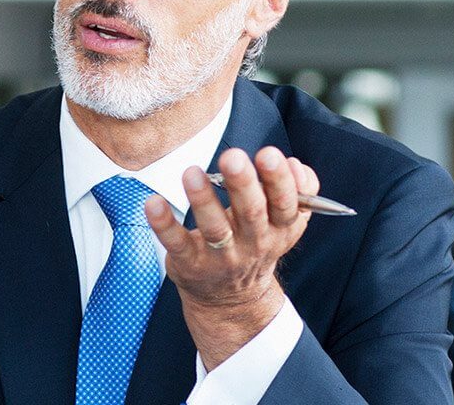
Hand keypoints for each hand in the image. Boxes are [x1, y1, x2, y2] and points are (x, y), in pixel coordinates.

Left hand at [144, 146, 318, 367]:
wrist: (232, 299)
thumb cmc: (256, 244)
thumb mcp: (285, 224)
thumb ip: (299, 192)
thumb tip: (294, 165)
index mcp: (279, 229)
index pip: (285, 205)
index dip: (280, 181)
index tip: (270, 154)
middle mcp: (253, 243)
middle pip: (251, 213)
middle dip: (243, 184)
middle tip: (233, 157)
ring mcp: (221, 256)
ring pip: (214, 228)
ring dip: (203, 200)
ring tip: (192, 173)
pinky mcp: (190, 263)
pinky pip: (177, 243)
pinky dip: (164, 223)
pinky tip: (154, 203)